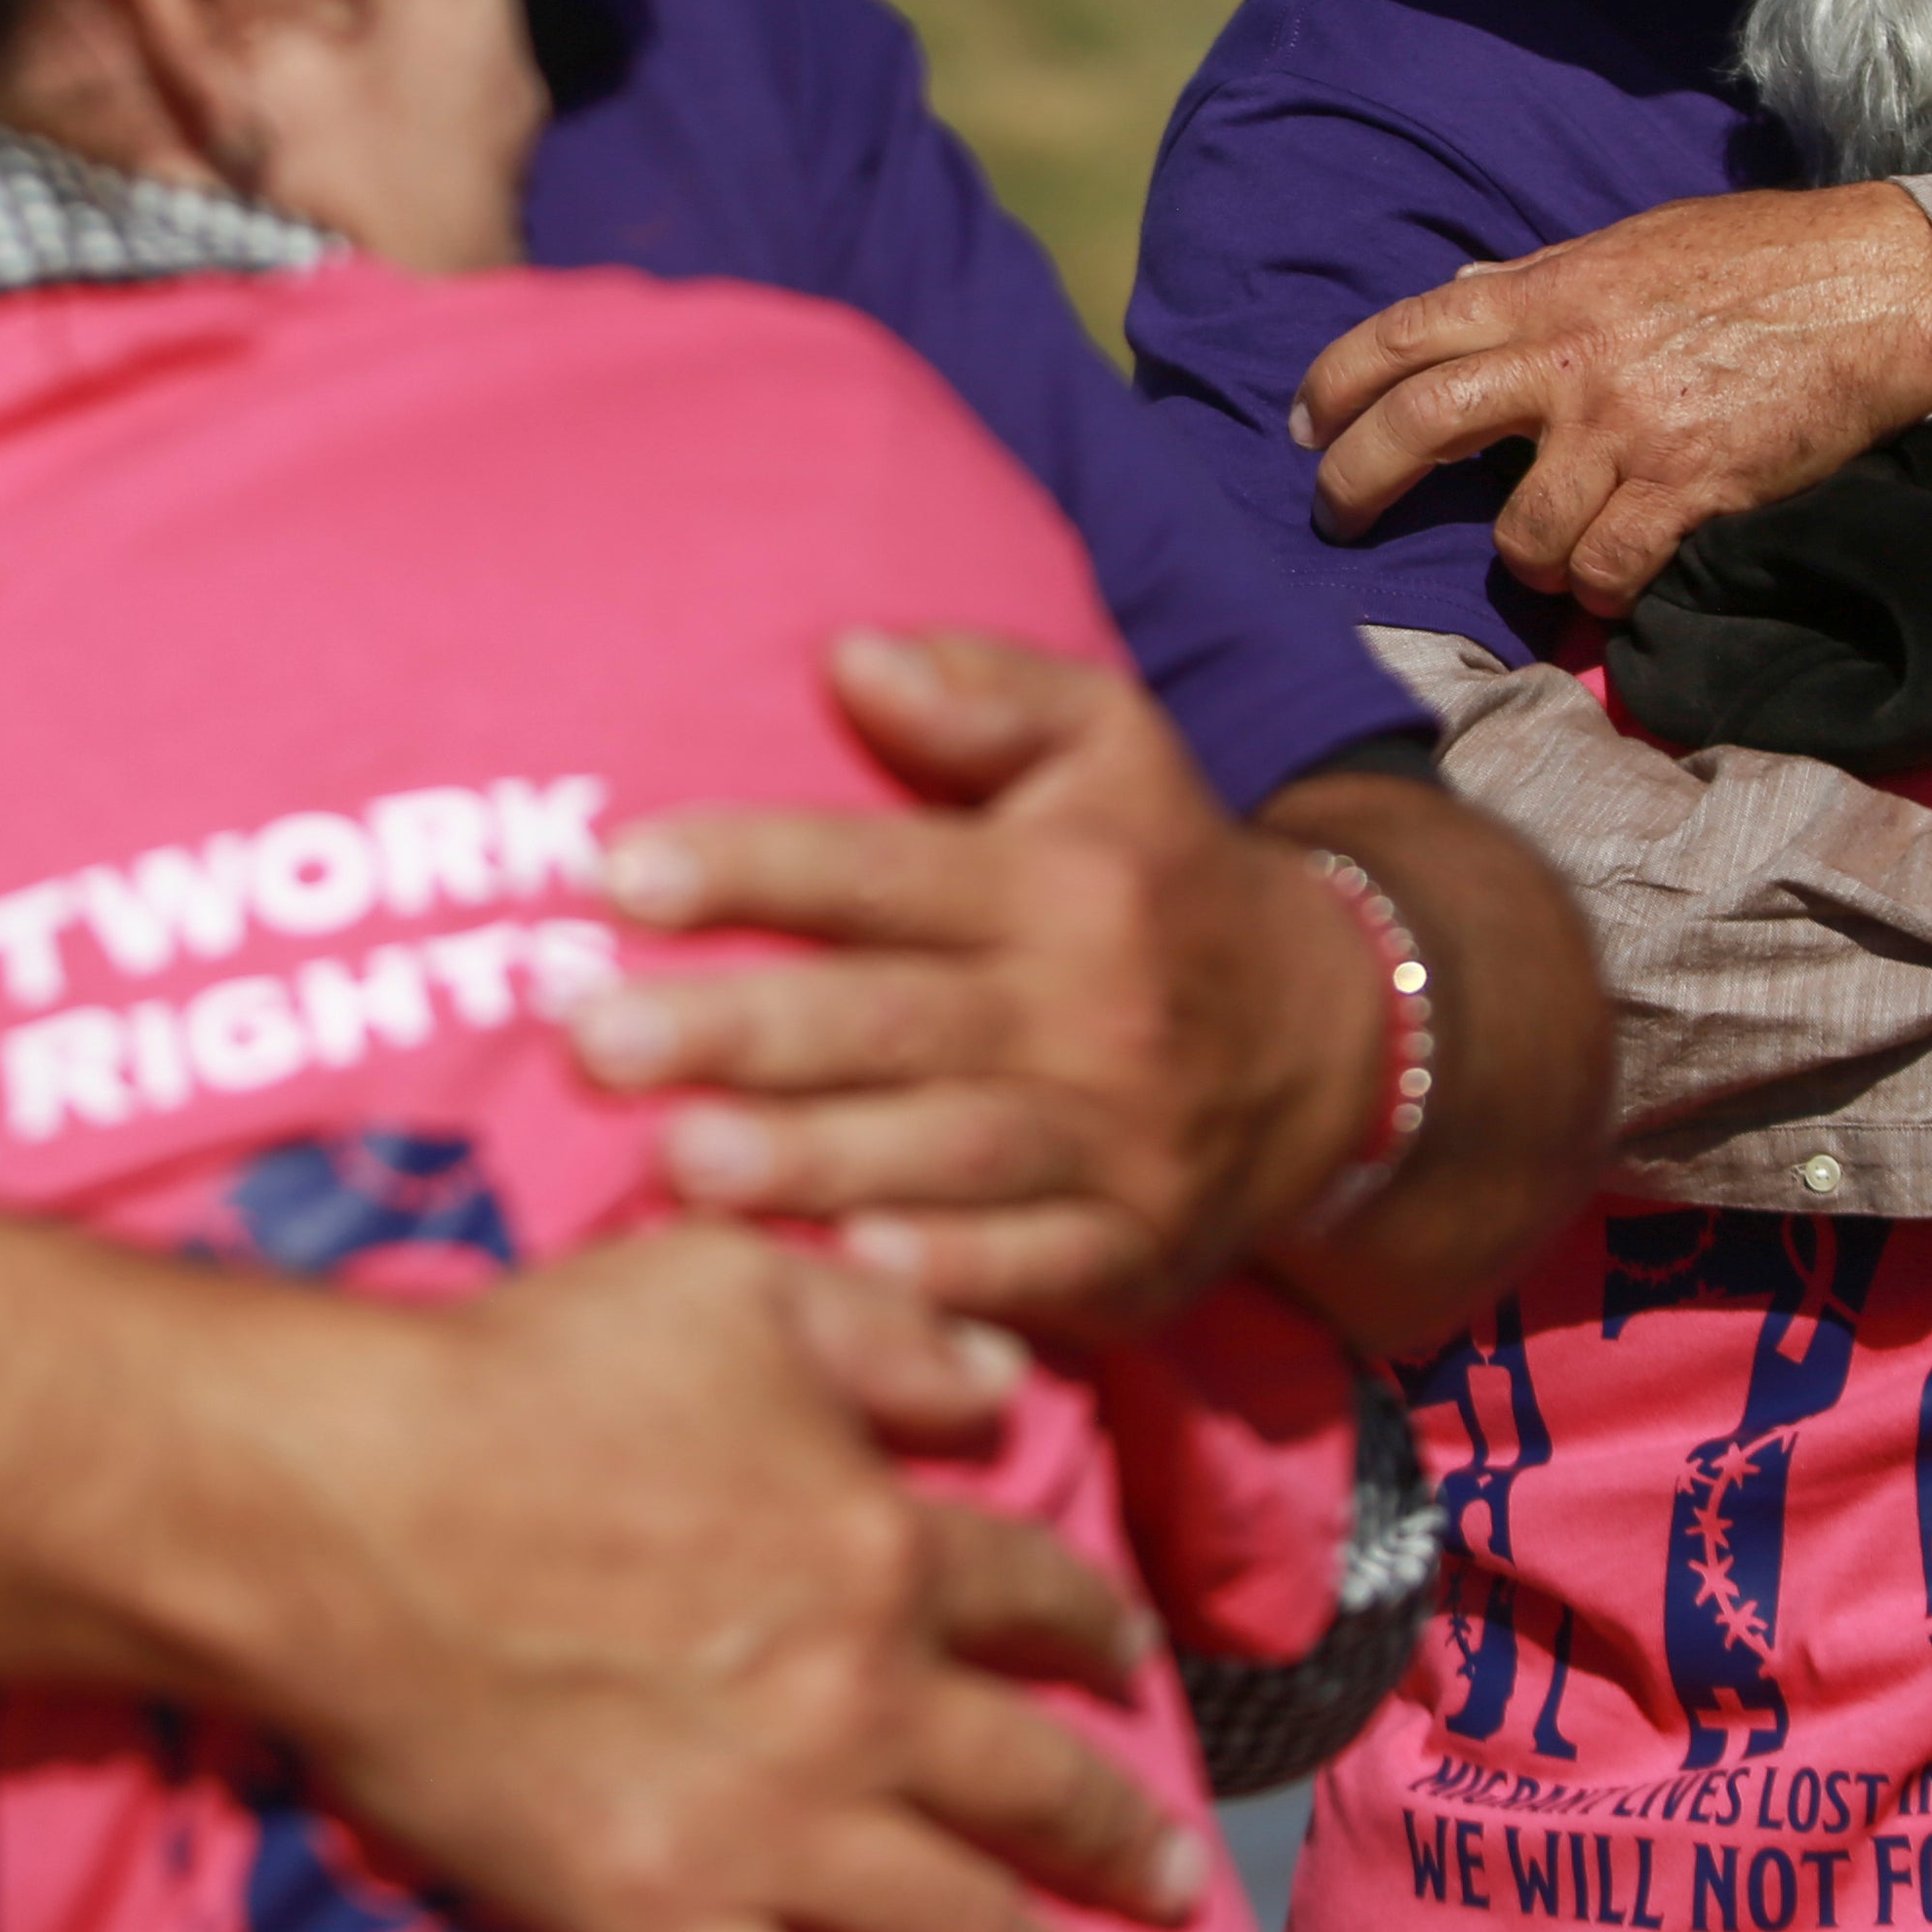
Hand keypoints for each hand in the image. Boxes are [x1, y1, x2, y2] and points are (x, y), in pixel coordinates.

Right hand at [273, 1226, 1196, 1931]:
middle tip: (1173, 1880)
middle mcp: (863, 1702)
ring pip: (961, 1928)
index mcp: (885, 1548)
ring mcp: (772, 1829)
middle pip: (1035, 1783)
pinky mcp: (665, 1922)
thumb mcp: (734, 1286)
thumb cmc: (529, 1375)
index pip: (1037, 1598)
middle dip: (1119, 1837)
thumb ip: (887, 1332)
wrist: (352, 1511)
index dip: (1095, 1630)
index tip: (1129, 1661)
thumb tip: (1006, 1380)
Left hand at [565, 629, 1382, 1333]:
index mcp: (1060, 877)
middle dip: (741, 1033)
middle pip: (894, 1020)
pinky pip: (1039, 1271)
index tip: (617, 878)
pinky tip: (849, 1273)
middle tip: (593, 1040)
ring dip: (814, 1164)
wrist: (1338, 1042)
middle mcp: (1089, 1006)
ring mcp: (1117, 1138)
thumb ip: (982, 692)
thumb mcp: (1110, 743)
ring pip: (952, 1152)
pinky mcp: (1136, 1249)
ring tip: (676, 1161)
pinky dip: (951, 1278)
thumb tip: (846, 653)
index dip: (754, 870)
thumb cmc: (1160, 872)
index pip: (884, 870)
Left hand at [1292, 181, 1931, 613]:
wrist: (1882, 288)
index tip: (1306, 425)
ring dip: (1523, 561)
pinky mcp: (1690, 490)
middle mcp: (1571, 361)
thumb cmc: (1758, 259)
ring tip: (1551, 555)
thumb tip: (1458, 292)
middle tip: (1339, 515)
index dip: (1333, 382)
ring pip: (1519, 535)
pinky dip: (1601, 592)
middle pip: (1419, 426)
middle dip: (1357, 481)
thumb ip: (1539, 278)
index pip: (1403, 333)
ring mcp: (1628, 431)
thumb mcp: (1631, 245)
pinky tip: (1616, 582)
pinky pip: (1607, 573)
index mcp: (1548, 291)